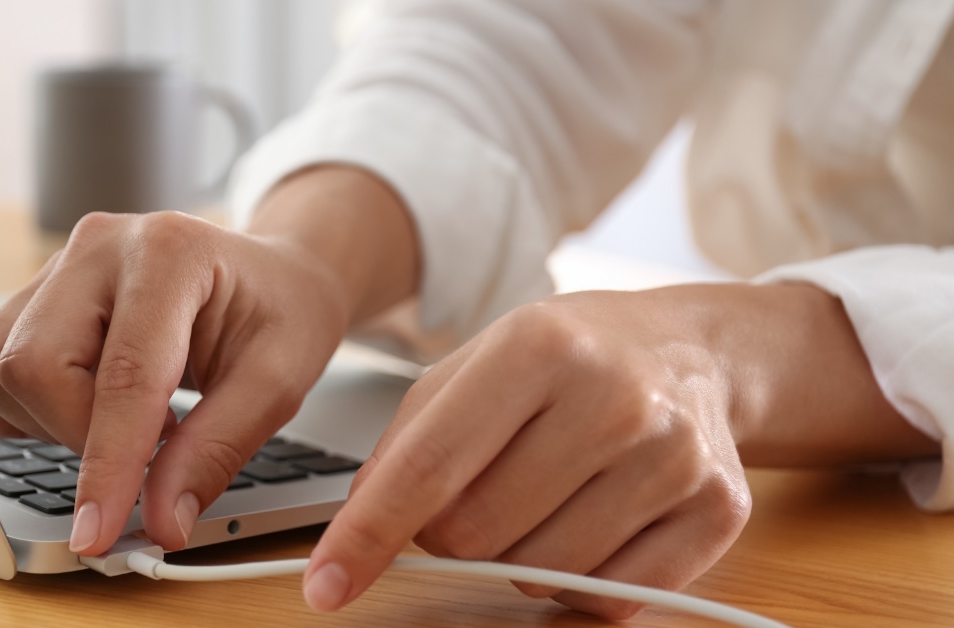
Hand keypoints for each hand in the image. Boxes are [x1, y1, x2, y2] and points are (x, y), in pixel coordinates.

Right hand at [0, 210, 347, 554]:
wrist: (272, 275)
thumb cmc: (280, 314)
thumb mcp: (277, 384)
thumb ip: (216, 452)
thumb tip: (160, 521)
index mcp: (170, 253)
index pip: (122, 375)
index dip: (108, 465)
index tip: (98, 533)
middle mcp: (100, 246)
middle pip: (33, 364)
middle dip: (79, 436)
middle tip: (150, 446)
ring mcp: (58, 266)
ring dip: (51, 422)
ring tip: (124, 416)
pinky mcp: (30, 295)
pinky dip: (27, 408)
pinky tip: (89, 403)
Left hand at [304, 284, 937, 617]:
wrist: (693, 350)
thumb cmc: (567, 358)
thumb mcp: (475, 365)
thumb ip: (410, 438)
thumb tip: (362, 523)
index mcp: (539, 346)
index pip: (431, 466)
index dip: (369, 533)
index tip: (329, 584)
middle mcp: (613, 397)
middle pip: (476, 534)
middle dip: (453, 533)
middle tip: (482, 490)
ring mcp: (673, 456)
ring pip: (539, 576)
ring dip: (517, 557)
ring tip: (546, 495)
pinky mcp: (717, 509)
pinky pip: (608, 600)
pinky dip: (578, 582)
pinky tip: (592, 521)